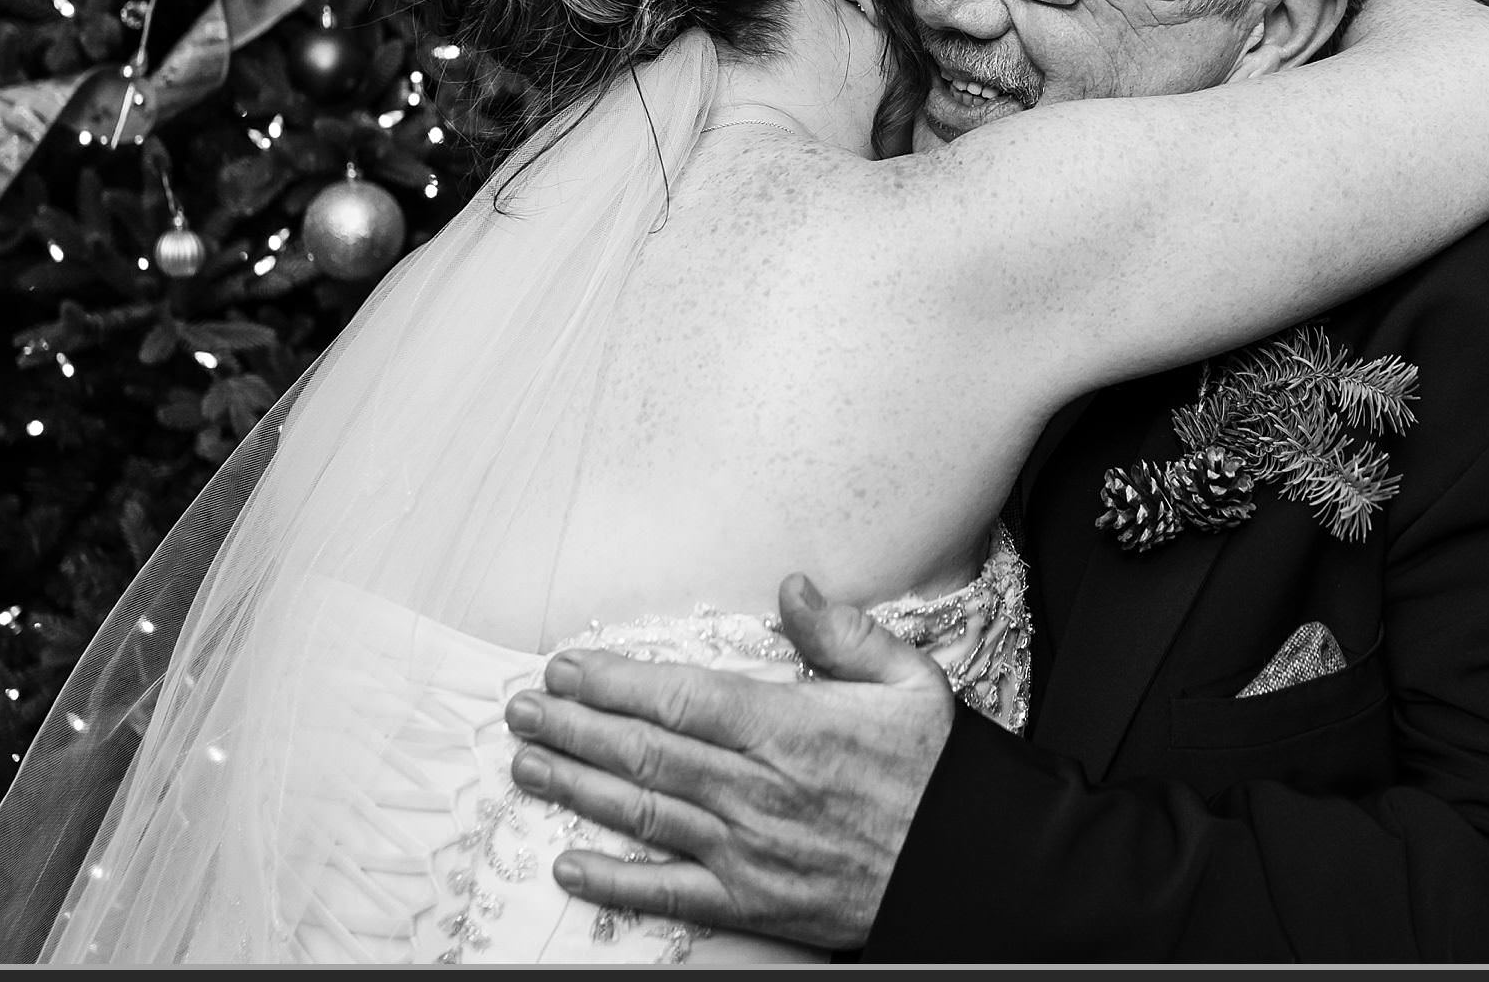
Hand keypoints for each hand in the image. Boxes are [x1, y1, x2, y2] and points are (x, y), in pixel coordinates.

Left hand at [501, 574, 957, 950]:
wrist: (965, 868)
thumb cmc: (937, 774)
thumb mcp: (909, 683)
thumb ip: (844, 634)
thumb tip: (792, 588)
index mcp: (788, 728)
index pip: (679, 698)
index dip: (613, 682)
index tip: (567, 667)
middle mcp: (755, 789)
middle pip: (643, 752)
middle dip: (574, 727)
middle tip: (523, 709)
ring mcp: (747, 849)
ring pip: (642, 813)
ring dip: (576, 786)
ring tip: (528, 763)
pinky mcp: (752, 901)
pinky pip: (668, 890)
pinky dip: (613, 879)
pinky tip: (570, 864)